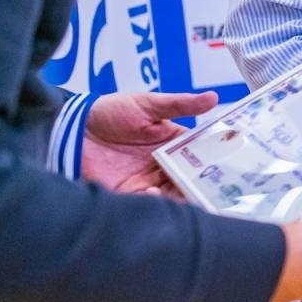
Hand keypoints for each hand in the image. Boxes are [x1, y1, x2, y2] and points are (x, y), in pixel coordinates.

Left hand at [82, 91, 218, 195]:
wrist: (70, 128)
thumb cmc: (109, 111)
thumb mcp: (148, 104)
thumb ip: (180, 104)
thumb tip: (214, 97)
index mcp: (173, 144)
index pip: (201, 156)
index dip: (215, 162)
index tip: (231, 167)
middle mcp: (163, 165)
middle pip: (190, 179)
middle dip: (203, 186)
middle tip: (218, 191)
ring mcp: (146, 181)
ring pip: (174, 194)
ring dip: (183, 197)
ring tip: (190, 195)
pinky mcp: (127, 193)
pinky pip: (148, 203)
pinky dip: (156, 203)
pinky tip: (156, 194)